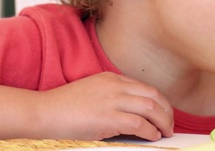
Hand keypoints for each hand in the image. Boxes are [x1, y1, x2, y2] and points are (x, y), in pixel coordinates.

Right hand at [37, 72, 173, 140]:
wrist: (45, 111)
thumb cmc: (63, 106)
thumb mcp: (91, 92)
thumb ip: (111, 97)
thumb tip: (130, 114)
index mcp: (111, 78)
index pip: (144, 87)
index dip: (159, 101)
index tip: (163, 112)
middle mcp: (115, 86)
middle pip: (153, 95)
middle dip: (166, 111)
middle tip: (170, 124)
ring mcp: (112, 101)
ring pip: (151, 108)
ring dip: (163, 122)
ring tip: (166, 133)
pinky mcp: (109, 118)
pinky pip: (140, 124)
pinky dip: (151, 131)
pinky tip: (153, 137)